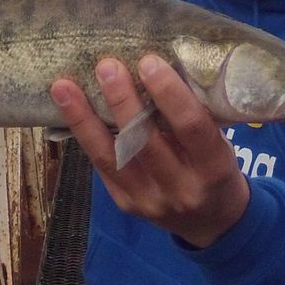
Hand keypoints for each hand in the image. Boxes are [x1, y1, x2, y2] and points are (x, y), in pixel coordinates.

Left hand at [50, 55, 249, 247]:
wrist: (212, 222)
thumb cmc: (216, 168)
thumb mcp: (220, 143)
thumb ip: (194, 115)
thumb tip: (155, 64)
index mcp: (214, 168)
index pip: (191, 127)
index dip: (169, 94)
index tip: (149, 62)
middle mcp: (181, 188)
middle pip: (145, 142)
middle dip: (122, 101)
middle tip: (106, 65)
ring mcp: (149, 201)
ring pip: (111, 157)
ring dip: (84, 119)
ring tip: (64, 87)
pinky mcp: (125, 204)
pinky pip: (101, 165)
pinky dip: (84, 134)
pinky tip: (67, 109)